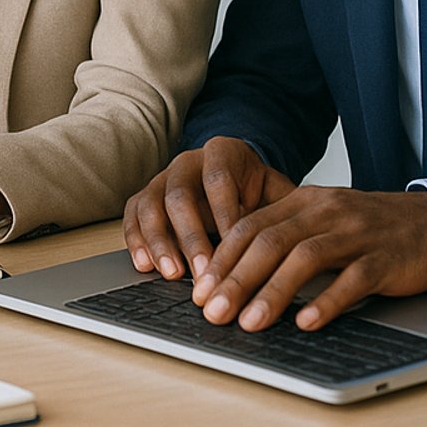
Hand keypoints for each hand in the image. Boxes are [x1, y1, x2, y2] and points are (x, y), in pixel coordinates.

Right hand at [124, 136, 295, 282]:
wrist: (239, 181)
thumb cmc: (259, 194)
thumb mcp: (277, 196)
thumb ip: (281, 212)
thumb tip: (293, 247)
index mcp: (222, 153)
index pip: (218, 179)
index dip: (224, 214)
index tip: (235, 248)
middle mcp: (186, 162)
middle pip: (179, 194)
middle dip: (191, 236)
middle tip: (204, 272)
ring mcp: (162, 179)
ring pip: (150, 205)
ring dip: (160, 242)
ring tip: (173, 274)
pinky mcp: (145, 198)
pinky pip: (132, 216)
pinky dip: (137, 241)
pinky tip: (145, 265)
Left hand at [183, 186, 426, 330]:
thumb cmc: (370, 229)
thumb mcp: (322, 221)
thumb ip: (284, 237)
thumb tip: (233, 273)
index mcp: (303, 201)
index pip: (250, 226)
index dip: (221, 258)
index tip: (199, 290)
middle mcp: (325, 211)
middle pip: (270, 241)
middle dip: (237, 278)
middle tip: (213, 310)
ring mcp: (356, 233)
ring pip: (305, 258)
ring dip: (273, 292)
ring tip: (250, 322)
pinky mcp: (385, 258)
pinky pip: (352, 279)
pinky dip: (327, 301)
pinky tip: (306, 323)